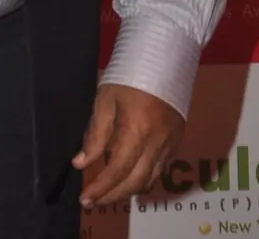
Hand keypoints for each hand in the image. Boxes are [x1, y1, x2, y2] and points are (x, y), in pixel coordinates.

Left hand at [73, 84, 184, 205]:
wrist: (162, 58)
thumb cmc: (128, 75)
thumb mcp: (105, 100)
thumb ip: (95, 134)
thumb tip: (81, 162)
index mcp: (137, 130)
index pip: (117, 170)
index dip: (100, 188)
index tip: (85, 198)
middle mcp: (157, 143)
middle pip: (135, 182)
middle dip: (113, 195)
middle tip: (94, 200)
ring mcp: (171, 144)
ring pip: (150, 179)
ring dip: (129, 190)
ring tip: (108, 191)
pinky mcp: (178, 140)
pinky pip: (161, 169)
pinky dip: (144, 177)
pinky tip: (129, 175)